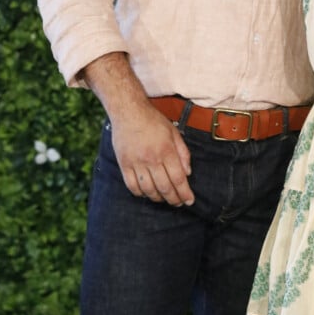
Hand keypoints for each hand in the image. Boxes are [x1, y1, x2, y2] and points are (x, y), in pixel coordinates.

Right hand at [82, 51, 193, 206]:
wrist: (129, 111)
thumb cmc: (153, 120)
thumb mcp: (174, 132)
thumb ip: (183, 152)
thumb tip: (187, 173)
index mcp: (166, 150)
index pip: (178, 178)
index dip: (185, 193)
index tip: (189, 200)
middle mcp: (151, 158)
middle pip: (164, 187)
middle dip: (174, 199)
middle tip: (179, 203)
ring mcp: (136, 163)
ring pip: (149, 190)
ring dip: (158, 198)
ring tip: (165, 199)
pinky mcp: (124, 165)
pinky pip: (132, 186)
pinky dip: (141, 194)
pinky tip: (147, 193)